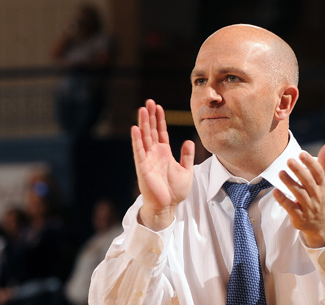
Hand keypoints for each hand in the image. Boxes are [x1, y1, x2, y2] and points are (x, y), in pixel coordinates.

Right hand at [132, 99, 194, 230]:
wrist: (168, 206)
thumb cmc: (175, 191)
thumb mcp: (186, 171)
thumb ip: (186, 156)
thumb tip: (189, 141)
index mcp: (164, 153)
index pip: (161, 132)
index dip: (160, 120)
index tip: (159, 107)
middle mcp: (154, 154)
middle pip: (151, 131)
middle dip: (150, 116)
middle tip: (148, 101)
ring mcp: (147, 159)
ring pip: (144, 137)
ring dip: (143, 123)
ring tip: (142, 109)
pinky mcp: (143, 167)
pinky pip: (139, 151)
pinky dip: (137, 140)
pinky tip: (135, 128)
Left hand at [273, 144, 324, 247]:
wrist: (320, 224)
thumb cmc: (319, 197)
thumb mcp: (323, 181)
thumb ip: (323, 163)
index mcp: (322, 186)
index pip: (318, 173)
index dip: (311, 163)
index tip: (302, 154)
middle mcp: (316, 196)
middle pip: (308, 182)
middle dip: (299, 171)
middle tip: (289, 160)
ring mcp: (308, 207)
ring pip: (299, 194)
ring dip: (290, 183)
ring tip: (280, 172)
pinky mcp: (299, 217)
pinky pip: (291, 208)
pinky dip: (283, 200)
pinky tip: (275, 191)